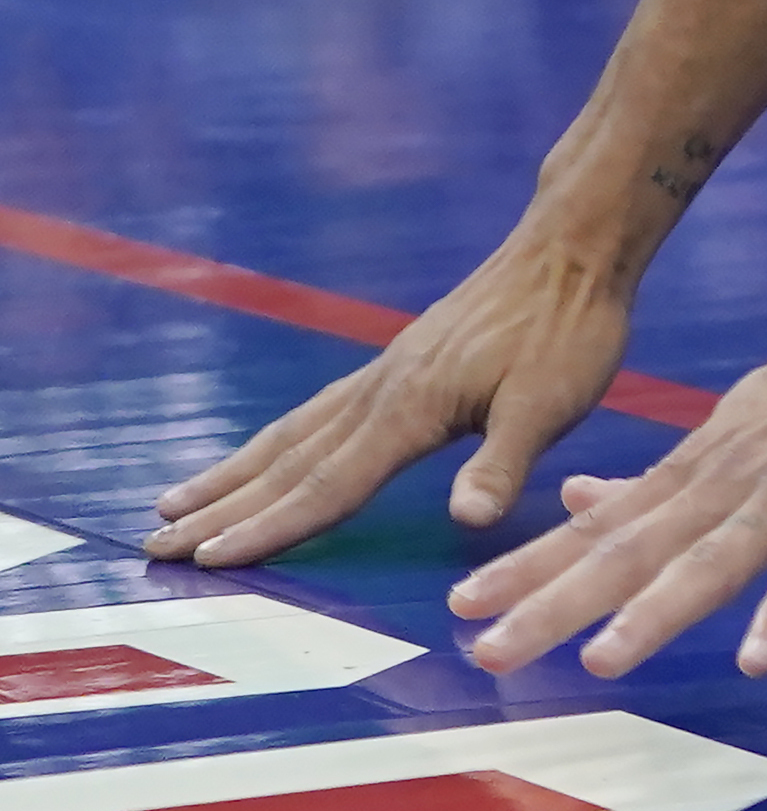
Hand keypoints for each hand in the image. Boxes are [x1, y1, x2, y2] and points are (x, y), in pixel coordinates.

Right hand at [146, 214, 644, 569]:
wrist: (571, 247)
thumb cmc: (567, 328)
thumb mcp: (553, 401)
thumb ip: (505, 462)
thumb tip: (469, 520)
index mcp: (409, 410)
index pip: (327, 484)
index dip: (270, 528)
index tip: (207, 562)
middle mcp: (378, 392)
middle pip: (285, 464)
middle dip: (219, 511)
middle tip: (150, 547)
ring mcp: (382, 375)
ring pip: (289, 436)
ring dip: (229, 477)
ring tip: (171, 505)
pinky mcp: (396, 363)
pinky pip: (314, 414)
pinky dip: (272, 444)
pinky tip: (260, 456)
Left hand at [447, 299, 766, 680]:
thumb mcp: (732, 427)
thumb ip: (657, 478)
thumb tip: (574, 499)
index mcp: (698, 468)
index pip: (601, 526)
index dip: (531, 566)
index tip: (463, 604)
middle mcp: (729, 482)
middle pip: (636, 550)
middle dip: (559, 602)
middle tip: (489, 651)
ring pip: (716, 557)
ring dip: (659, 609)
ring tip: (603, 659)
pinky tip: (759, 655)